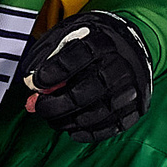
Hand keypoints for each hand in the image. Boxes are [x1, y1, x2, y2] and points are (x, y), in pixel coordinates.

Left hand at [16, 8, 152, 141]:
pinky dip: (87, 133)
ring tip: (52, 119)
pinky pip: (110, 128)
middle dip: (55, 105)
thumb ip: (48, 54)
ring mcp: (131, 89)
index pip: (75, 58)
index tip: (35, 83)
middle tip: (38, 107)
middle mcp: (120, 65)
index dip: (51, 73)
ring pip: (95, 114)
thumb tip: (30, 82)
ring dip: (67, 121)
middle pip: (84, 93)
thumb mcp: (70, 33)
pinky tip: (72, 128)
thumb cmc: (94, 41)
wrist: (132, 45)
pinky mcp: (136, 107)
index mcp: (103, 42)